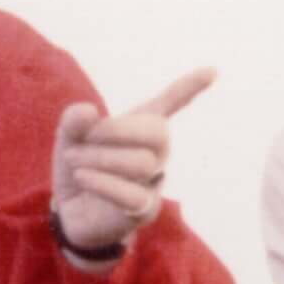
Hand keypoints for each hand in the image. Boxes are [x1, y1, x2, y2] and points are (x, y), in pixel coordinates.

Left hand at [50, 67, 215, 257]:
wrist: (72, 213)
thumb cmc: (80, 167)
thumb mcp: (70, 139)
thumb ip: (74, 121)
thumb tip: (87, 111)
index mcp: (141, 128)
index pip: (170, 104)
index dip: (190, 87)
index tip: (213, 70)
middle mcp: (155, 153)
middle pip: (159, 133)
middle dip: (120, 130)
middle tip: (87, 135)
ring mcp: (153, 182)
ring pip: (142, 163)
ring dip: (101, 158)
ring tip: (73, 160)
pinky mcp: (144, 210)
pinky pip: (132, 194)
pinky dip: (102, 182)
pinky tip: (82, 177)